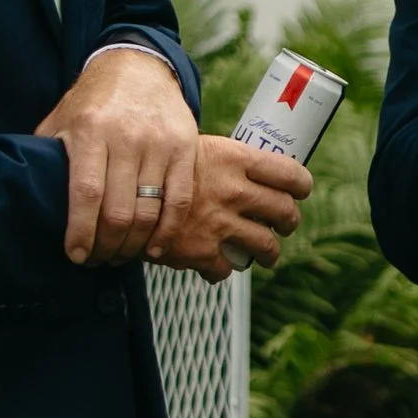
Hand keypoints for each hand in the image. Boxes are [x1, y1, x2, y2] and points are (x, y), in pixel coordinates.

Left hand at [37, 46, 201, 264]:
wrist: (138, 66)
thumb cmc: (94, 101)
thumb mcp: (61, 119)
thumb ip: (47, 156)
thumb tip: (27, 198)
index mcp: (90, 131)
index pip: (86, 192)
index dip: (81, 231)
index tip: (76, 255)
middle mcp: (127, 137)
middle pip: (119, 210)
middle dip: (107, 246)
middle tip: (98, 259)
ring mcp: (160, 143)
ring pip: (149, 211)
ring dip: (134, 245)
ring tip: (120, 255)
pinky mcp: (185, 148)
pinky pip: (179, 200)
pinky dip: (167, 231)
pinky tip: (153, 247)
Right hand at [150, 137, 313, 278]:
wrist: (117, 186)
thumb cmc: (153, 162)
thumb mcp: (193, 147)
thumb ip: (221, 163)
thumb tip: (246, 174)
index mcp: (235, 158)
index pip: (289, 173)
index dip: (301, 185)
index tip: (300, 191)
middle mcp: (234, 190)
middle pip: (284, 211)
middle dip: (289, 221)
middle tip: (284, 225)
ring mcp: (220, 223)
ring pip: (266, 245)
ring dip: (270, 252)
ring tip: (266, 253)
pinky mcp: (202, 251)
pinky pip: (227, 269)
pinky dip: (223, 269)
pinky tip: (216, 264)